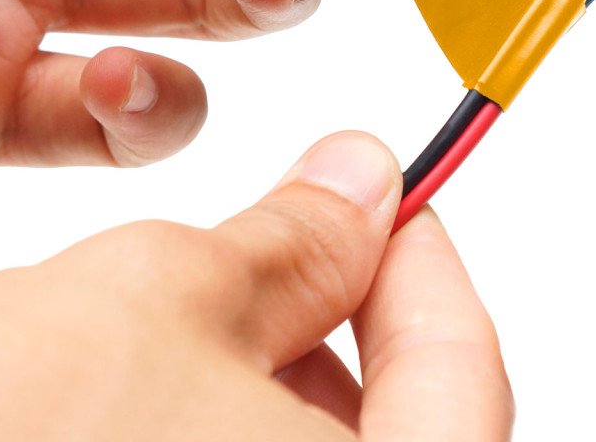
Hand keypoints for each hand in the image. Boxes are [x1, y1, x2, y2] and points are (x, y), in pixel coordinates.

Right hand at [0, 132, 512, 440]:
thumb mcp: (159, 296)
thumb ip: (285, 239)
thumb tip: (362, 179)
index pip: (461, 360)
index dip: (418, 252)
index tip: (381, 192)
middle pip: (395, 423)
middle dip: (329, 313)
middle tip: (274, 241)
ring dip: (257, 374)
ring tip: (174, 319)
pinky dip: (202, 431)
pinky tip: (134, 398)